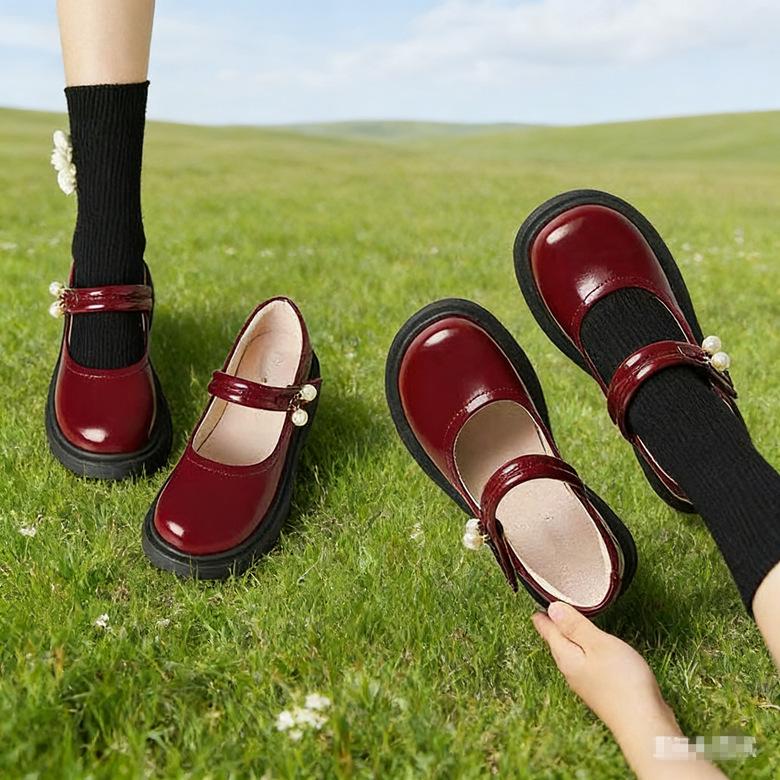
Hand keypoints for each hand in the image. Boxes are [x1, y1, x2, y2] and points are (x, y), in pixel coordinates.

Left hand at [532, 601, 668, 733]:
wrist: (644, 725)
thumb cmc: (622, 682)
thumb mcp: (598, 644)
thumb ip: (575, 626)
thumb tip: (552, 609)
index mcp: (566, 657)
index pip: (549, 632)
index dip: (543, 616)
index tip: (536, 606)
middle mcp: (571, 671)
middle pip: (558, 644)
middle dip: (553, 628)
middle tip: (549, 613)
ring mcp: (585, 683)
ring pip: (571, 655)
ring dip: (568, 639)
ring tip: (567, 627)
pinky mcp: (601, 690)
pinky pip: (585, 664)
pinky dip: (585, 651)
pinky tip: (592, 651)